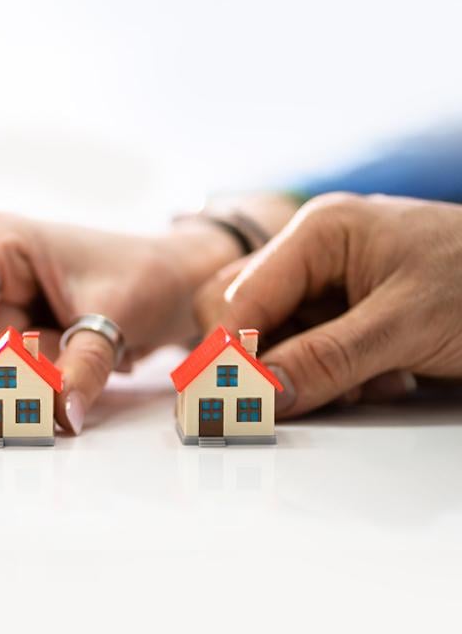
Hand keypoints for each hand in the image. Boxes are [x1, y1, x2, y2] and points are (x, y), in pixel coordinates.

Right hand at [0, 211, 243, 432]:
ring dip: (31, 383)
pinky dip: (40, 383)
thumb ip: (83, 366)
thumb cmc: (147, 276)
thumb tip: (60, 414)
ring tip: (79, 374)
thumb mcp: (114, 318)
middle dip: (4, 380)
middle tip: (31, 411)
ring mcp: (0, 296)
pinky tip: (69, 377)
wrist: (180, 279)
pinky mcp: (16, 325)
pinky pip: (15, 369)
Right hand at [195, 194, 461, 416]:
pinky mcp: (347, 312)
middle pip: (242, 316)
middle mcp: (315, 252)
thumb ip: (325, 359)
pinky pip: (309, 351)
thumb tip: (258, 394)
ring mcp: (331, 283)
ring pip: (275, 340)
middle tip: (294, 398)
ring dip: (307, 374)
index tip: (227, 403)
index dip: (230, 352)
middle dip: (268, 363)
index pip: (239, 297)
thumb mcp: (406, 326)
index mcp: (320, 230)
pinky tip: (383, 379)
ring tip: (371, 383)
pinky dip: (334, 377)